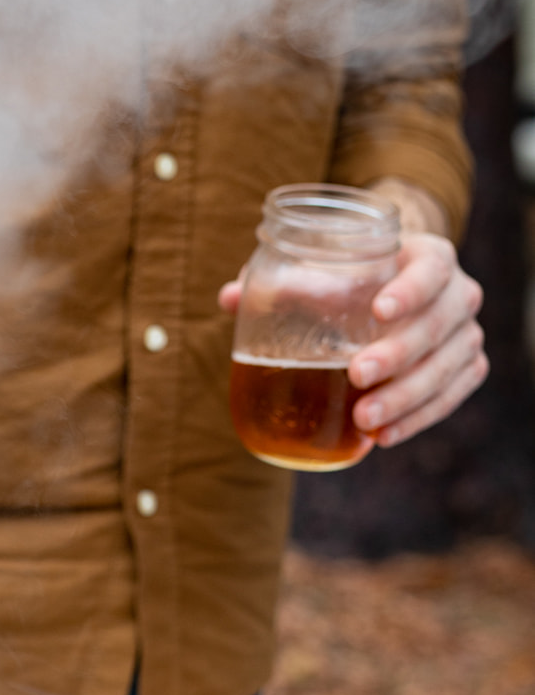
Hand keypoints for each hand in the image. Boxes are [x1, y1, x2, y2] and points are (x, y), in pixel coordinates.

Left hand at [218, 232, 486, 449]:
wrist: (393, 295)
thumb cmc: (351, 278)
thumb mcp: (323, 270)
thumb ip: (281, 281)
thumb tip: (229, 297)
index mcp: (429, 257)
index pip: (433, 267)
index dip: (411, 288)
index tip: (378, 310)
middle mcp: (458, 294)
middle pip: (441, 324)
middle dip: (399, 354)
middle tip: (356, 376)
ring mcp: (465, 334)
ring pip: (449, 366)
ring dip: (408, 397)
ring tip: (365, 420)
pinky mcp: (464, 370)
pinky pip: (450, 397)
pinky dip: (419, 419)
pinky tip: (384, 437)